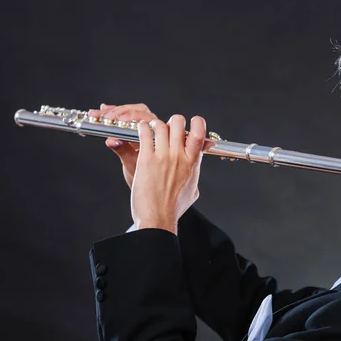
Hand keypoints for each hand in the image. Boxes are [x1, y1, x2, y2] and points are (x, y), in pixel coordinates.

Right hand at [88, 103, 157, 188]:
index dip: (133, 117)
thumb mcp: (133, 166)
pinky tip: (102, 110)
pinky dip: (114, 112)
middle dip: (124, 111)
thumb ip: (124, 151)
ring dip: (117, 109)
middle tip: (108, 115)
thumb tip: (112, 140)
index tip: (119, 118)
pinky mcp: (135, 131)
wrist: (149, 193)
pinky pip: (126, 119)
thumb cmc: (146, 182)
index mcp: (158, 141)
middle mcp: (155, 133)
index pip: (149, 121)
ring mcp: (146, 130)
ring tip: (101, 112)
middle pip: (142, 112)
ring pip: (134, 111)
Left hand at [130, 115, 206, 234]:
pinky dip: (142, 129)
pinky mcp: (146, 160)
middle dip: (172, 122)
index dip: (196, 123)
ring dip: (155, 125)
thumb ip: (194, 177)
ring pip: (160, 125)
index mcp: (193, 163)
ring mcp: (163, 157)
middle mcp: (179, 157)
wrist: (158, 219)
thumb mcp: (192, 191)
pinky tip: (141, 132)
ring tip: (151, 130)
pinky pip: (144, 134)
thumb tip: (195, 174)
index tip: (191, 123)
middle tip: (167, 128)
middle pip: (178, 123)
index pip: (199, 134)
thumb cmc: (174, 208)